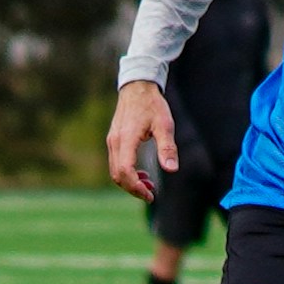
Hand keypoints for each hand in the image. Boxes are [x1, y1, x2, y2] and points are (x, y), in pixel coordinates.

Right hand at [107, 82, 176, 200]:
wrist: (137, 89)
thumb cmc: (153, 105)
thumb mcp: (165, 125)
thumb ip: (167, 147)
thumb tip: (171, 170)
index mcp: (126, 139)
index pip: (125, 170)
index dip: (136, 186)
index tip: (150, 195)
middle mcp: (115, 142)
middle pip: (117, 175)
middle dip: (133, 188)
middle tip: (151, 195)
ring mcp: (112, 141)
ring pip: (115, 170)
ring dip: (130, 182)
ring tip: (149, 185)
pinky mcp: (114, 140)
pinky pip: (116, 163)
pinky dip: (127, 173)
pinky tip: (142, 174)